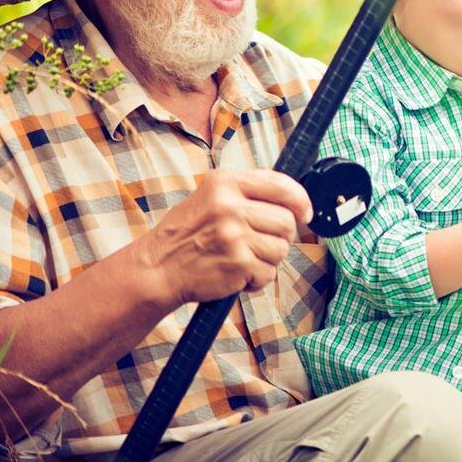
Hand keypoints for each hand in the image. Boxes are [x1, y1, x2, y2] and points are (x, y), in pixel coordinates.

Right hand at [136, 169, 312, 307]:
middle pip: (287, 221)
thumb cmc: (187, 234)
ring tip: (243, 258)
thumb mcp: (211, 197)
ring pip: (281, 248)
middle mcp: (230, 205)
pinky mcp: (237, 263)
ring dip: (268, 259)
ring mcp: (234, 235)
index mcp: (225, 182)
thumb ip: (248, 193)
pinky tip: (236, 274)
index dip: (301, 201)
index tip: (305, 213)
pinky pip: (269, 273)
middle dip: (281, 236)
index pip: (281, 185)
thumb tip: (295, 201)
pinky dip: (256, 279)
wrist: (156, 268)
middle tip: (260, 243)